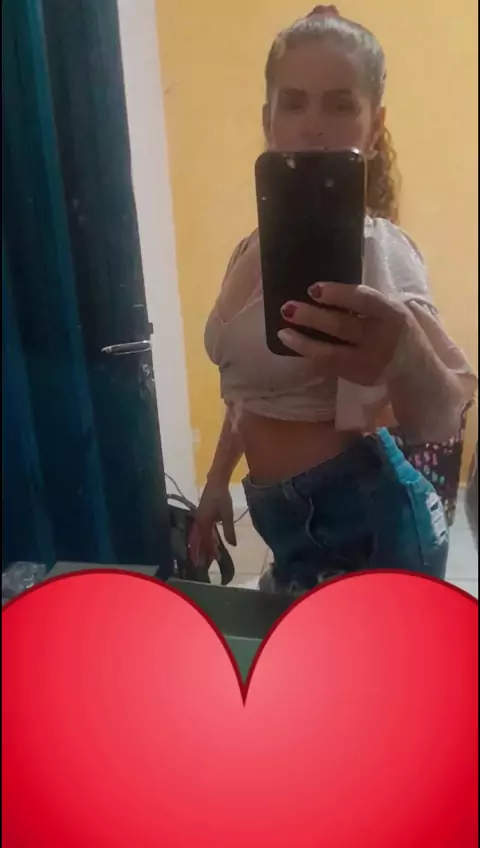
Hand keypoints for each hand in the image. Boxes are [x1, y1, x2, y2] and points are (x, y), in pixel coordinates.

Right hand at [189, 479, 236, 567]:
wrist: (216, 482)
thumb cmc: (222, 498)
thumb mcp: (227, 514)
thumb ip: (229, 530)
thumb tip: (232, 545)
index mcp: (203, 523)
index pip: (207, 541)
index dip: (211, 551)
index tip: (217, 560)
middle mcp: (198, 522)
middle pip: (199, 540)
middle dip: (202, 551)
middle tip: (204, 563)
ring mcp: (198, 517)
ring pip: (200, 535)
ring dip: (203, 544)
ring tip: (206, 554)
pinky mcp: (201, 514)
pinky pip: (201, 530)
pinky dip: (205, 536)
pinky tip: (210, 539)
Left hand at [279, 283, 411, 385]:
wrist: (417, 370)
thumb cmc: (398, 331)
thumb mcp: (392, 311)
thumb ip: (367, 304)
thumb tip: (325, 290)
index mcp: (392, 314)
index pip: (363, 300)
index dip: (338, 294)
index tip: (313, 289)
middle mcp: (382, 338)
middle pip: (342, 326)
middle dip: (312, 317)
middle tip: (287, 308)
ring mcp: (370, 362)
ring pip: (331, 352)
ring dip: (304, 342)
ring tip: (283, 332)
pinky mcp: (360, 378)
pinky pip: (330, 367)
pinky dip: (312, 356)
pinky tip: (296, 347)